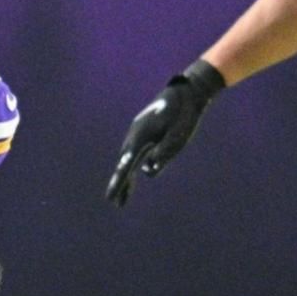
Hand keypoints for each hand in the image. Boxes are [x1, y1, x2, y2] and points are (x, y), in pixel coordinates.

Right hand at [105, 59, 225, 206]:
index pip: (126, 166)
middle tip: (116, 203)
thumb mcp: (177, 138)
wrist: (186, 92)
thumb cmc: (184, 115)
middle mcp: (135, 135)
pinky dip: (132, 165)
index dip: (118, 184)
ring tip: (123, 197)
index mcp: (141, 137)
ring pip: (128, 158)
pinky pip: (134, 152)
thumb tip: (147, 170)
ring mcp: (137, 132)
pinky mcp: (143, 130)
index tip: (110, 198)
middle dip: (120, 184)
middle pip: (124, 164)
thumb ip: (162, 155)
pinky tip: (136, 173)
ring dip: (126, 176)